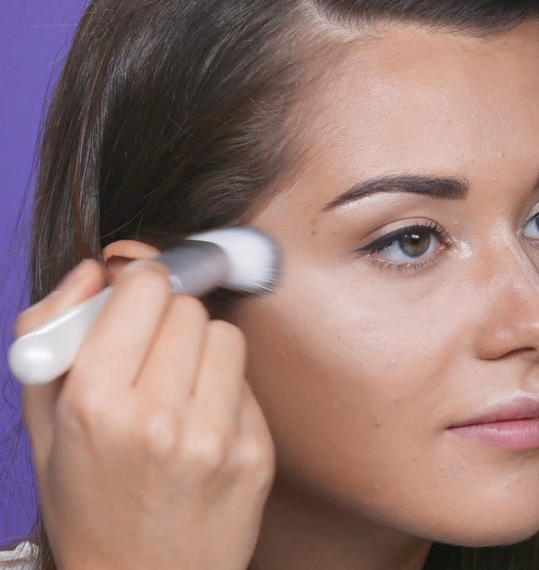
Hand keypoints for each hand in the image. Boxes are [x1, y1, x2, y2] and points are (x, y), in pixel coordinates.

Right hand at [15, 259, 275, 569]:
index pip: (145, 291)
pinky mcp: (256, 453)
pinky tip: (202, 424)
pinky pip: (248, 382)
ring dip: (202, 349)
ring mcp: (216, 439)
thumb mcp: (44, 426)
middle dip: (167, 319)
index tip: (136, 297)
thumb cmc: (89, 504)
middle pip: (189, 308)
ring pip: (225, 336)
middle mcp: (161, 421)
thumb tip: (95, 272)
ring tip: (179, 388)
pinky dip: (226, 390)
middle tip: (151, 353)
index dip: (139, 286)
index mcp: (96, 407)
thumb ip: (51, 336)